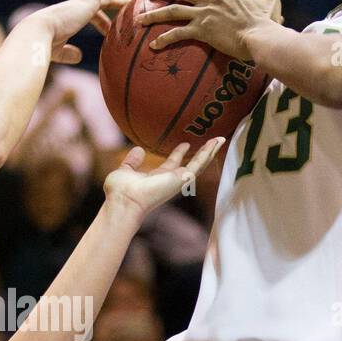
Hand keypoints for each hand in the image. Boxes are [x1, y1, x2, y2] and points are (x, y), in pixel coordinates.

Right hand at [30, 0, 142, 63]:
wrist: (38, 34)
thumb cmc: (45, 45)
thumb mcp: (59, 51)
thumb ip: (68, 53)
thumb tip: (79, 56)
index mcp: (73, 16)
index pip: (94, 14)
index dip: (107, 22)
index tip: (117, 30)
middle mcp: (78, 6)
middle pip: (104, 0)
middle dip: (121, 1)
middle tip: (137, 3)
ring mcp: (83, 1)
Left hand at [102, 137, 225, 217]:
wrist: (125, 200)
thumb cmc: (121, 191)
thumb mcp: (125, 171)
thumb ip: (132, 161)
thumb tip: (138, 149)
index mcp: (159, 177)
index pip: (173, 164)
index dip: (179, 153)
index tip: (185, 144)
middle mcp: (172, 179)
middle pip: (191, 165)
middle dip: (202, 154)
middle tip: (211, 142)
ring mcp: (180, 179)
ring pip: (201, 163)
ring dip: (210, 151)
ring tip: (220, 139)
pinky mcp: (184, 178)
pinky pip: (200, 162)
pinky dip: (208, 152)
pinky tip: (215, 142)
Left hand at [138, 0, 281, 59]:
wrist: (262, 37)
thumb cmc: (267, 21)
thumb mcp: (269, 0)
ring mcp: (205, 13)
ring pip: (172, 10)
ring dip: (154, 13)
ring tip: (140, 18)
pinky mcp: (202, 30)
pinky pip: (178, 33)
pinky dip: (164, 39)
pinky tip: (153, 45)